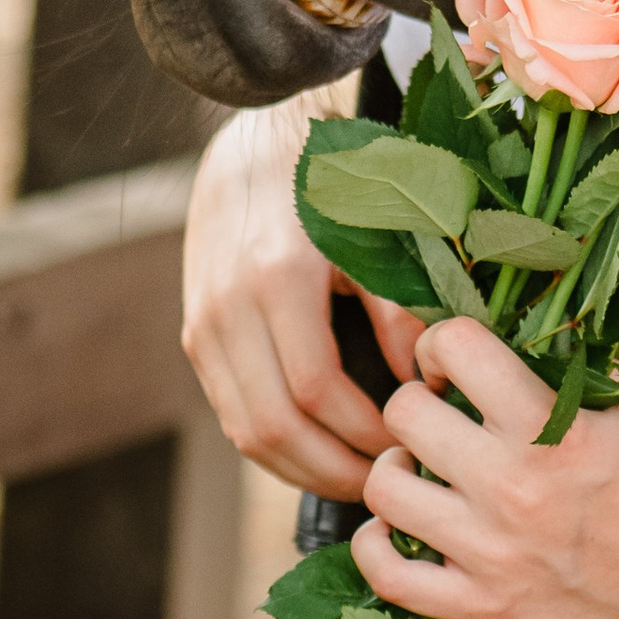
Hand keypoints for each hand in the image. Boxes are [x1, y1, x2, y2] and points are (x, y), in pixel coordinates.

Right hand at [182, 96, 427, 498]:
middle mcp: (227, 306)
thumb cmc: (330, 178)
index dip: (361, 433)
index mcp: (276, 276)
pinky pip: (230, 410)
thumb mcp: (374, 230)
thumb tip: (423, 389)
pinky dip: (271, 443)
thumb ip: (399, 309)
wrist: (256, 135)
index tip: (404, 446)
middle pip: (272, 426)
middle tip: (383, 482)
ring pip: (244, 430)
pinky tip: (314, 448)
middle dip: (331, 470)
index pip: (315, 391)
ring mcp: (203, 322)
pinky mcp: (195, 330)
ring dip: (299, 468)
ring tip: (353, 477)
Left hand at [354, 317, 618, 618]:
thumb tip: (511, 310)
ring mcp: (493, 555)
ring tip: (420, 466)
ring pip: (385, 489)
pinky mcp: (485, 609)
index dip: (442, 342)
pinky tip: (396, 527)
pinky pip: (391, 578)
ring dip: (395, 467)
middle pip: (405, 413)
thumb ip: (568, 359)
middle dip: (417, 400)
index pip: (455, 348)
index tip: (451, 359)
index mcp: (552, 429)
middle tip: (438, 412)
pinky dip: (376, 547)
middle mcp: (513, 489)